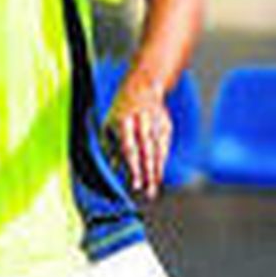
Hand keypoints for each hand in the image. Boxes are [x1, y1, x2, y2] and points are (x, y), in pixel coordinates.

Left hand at [103, 76, 171, 201]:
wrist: (143, 85)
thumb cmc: (121, 110)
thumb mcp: (109, 123)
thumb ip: (109, 146)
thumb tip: (112, 168)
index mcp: (124, 121)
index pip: (130, 147)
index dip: (132, 166)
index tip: (134, 184)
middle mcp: (142, 122)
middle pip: (146, 151)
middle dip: (147, 172)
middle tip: (146, 191)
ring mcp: (156, 123)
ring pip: (158, 150)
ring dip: (156, 170)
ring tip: (153, 187)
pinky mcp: (166, 124)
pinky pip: (165, 145)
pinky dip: (162, 160)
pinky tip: (158, 175)